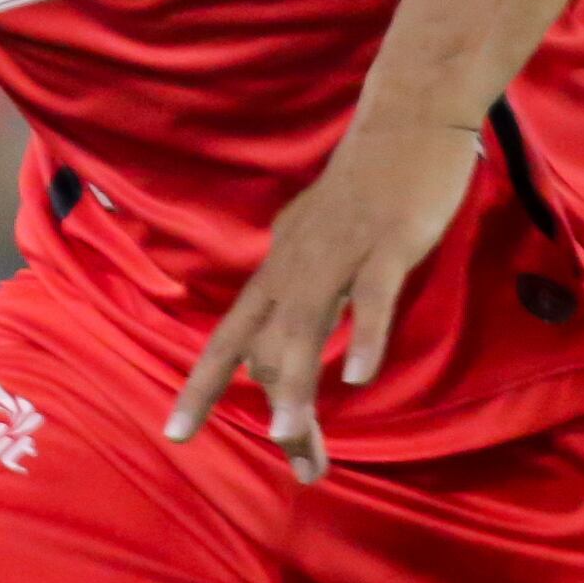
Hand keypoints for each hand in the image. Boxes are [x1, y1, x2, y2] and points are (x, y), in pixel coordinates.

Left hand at [163, 107, 485, 482]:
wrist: (408, 115)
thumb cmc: (366, 181)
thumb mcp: (316, 237)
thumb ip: (299, 281)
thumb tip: (279, 316)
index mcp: (277, 269)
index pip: (226, 338)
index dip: (200, 386)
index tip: (175, 434)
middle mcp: (295, 265)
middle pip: (270, 349)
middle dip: (282, 411)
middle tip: (303, 466)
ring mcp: (341, 251)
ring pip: (305, 326)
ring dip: (298, 385)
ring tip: (292, 437)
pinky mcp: (389, 239)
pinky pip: (371, 293)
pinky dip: (363, 334)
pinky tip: (358, 374)